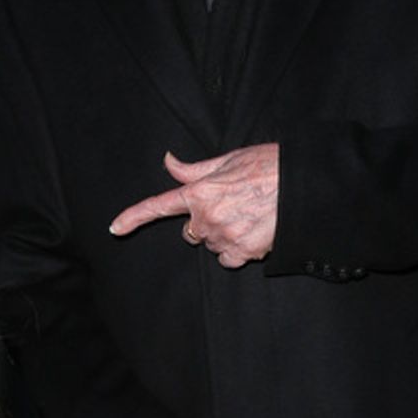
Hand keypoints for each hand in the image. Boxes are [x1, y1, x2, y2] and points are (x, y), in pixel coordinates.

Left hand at [109, 145, 279, 268]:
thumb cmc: (269, 165)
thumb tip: (168, 162)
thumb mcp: (228, 159)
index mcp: (200, 191)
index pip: (157, 206)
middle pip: (191, 232)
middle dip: (203, 224)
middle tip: (230, 208)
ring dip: (222, 236)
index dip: (132, 217)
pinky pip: (228, 259)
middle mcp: (207, 217)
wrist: (303, 184)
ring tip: (248, 217)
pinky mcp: (243, 251)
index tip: (114, 228)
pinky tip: (253, 233)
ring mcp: (225, 237)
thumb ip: (193, 169)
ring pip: (211, 245)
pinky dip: (237, 250)